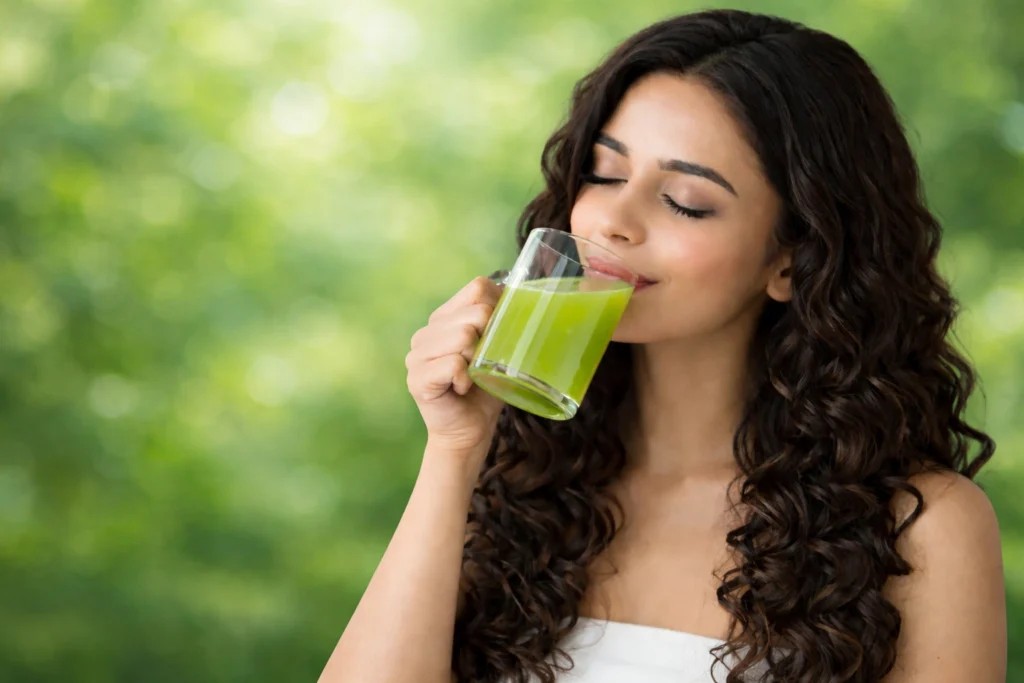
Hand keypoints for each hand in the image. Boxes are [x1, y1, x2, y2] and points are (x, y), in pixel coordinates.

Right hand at [406, 276, 507, 455]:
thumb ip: (501, 320)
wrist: (470, 430)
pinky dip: (466, 379)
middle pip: (475, 313)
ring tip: (471, 378)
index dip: (498, 307)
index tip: (499, 336)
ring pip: (464, 337)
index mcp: (445, 317)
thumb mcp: (497, 349)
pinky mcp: (417, 378)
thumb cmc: (486, 389)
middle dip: (490, 340)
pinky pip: (453, 365)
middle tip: (482, 365)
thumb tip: (520, 294)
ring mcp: (417, 354)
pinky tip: (462, 389)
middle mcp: (426, 331)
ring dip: (478, 362)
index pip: (478, 287)